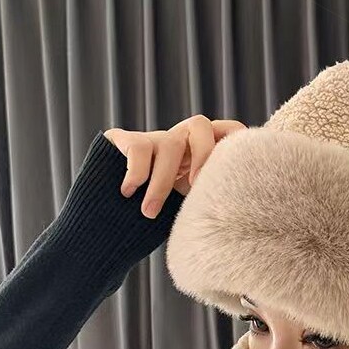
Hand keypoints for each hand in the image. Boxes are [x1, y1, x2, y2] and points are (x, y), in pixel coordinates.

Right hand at [104, 115, 246, 217]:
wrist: (109, 224)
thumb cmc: (159, 218)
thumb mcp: (191, 206)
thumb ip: (211, 199)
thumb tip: (239, 216)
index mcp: (200, 153)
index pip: (227, 130)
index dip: (233, 143)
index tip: (228, 174)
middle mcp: (178, 141)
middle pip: (199, 125)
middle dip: (202, 154)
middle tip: (195, 188)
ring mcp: (152, 139)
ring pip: (169, 144)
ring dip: (161, 183)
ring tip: (149, 212)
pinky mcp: (122, 140)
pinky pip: (139, 148)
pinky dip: (137, 173)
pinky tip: (128, 192)